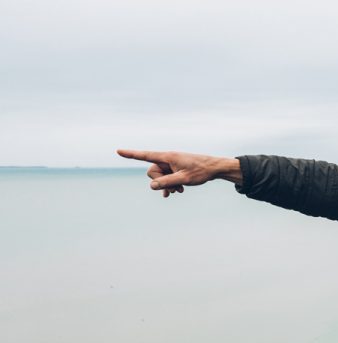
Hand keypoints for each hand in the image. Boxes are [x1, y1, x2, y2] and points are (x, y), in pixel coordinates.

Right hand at [116, 149, 242, 196]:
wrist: (215, 169)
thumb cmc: (201, 171)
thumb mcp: (183, 179)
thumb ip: (167, 182)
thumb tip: (151, 186)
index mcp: (168, 156)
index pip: (146, 155)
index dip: (131, 154)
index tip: (118, 151)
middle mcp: (167, 158)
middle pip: (152, 171)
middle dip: (160, 181)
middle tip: (175, 188)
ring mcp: (171, 164)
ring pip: (160, 176)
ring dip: (167, 185)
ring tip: (179, 190)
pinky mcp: (176, 169)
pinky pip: (166, 178)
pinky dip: (170, 185)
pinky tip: (178, 192)